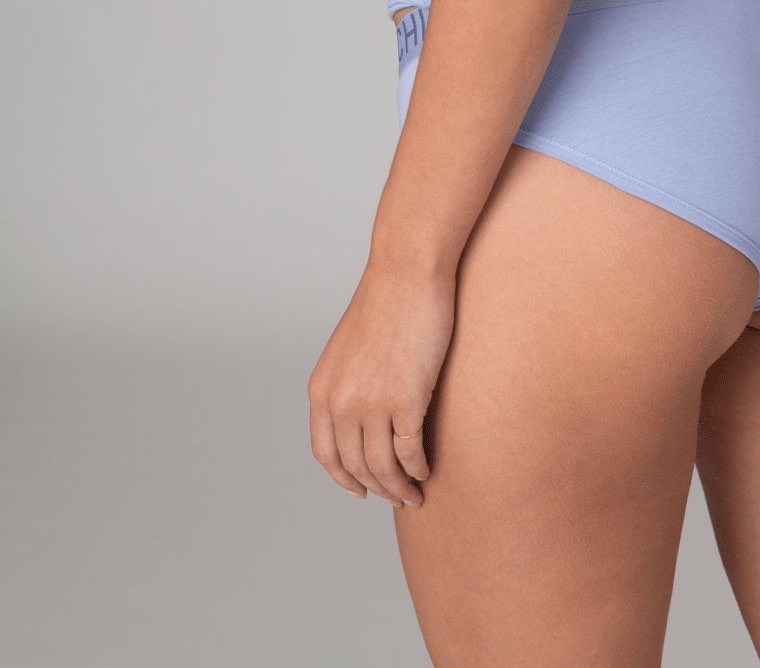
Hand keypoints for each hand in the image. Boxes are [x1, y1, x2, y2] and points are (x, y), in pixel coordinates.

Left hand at [308, 258, 454, 505]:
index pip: (326, 454)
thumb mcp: (348, 349)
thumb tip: (360, 417)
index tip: (361, 490)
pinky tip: (427, 470)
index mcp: (321, 391)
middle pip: (356, 467)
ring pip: (382, 467)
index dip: (343, 478)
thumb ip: (347, 384)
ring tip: (415, 493)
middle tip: (397, 498)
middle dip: (378, 489)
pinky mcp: (405, 400)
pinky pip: (410, 452)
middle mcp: (340, 403)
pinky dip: (418, 469)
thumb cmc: (386, 302)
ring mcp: (371, 404)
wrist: (407, 271)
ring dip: (399, 488)